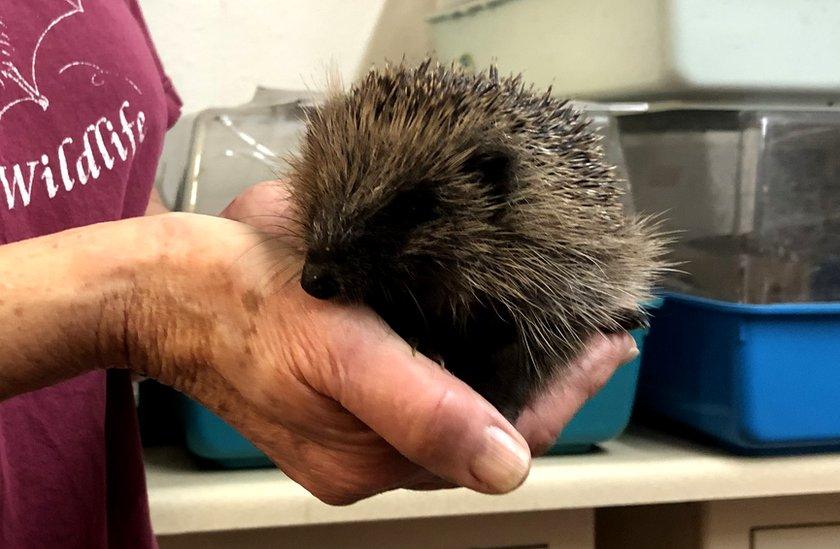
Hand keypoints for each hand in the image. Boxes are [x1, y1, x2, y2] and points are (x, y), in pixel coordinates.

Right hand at [205, 182, 638, 495]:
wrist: (165, 289)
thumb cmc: (242, 304)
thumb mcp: (340, 350)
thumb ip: (422, 409)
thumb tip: (507, 466)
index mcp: (372, 457)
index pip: (501, 438)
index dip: (565, 392)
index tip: (611, 343)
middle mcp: (370, 455)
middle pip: (488, 426)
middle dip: (549, 379)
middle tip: (599, 330)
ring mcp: (354, 430)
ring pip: (460, 408)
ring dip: (511, 368)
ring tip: (559, 327)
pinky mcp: (339, 400)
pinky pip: (423, 390)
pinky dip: (466, 360)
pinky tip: (486, 327)